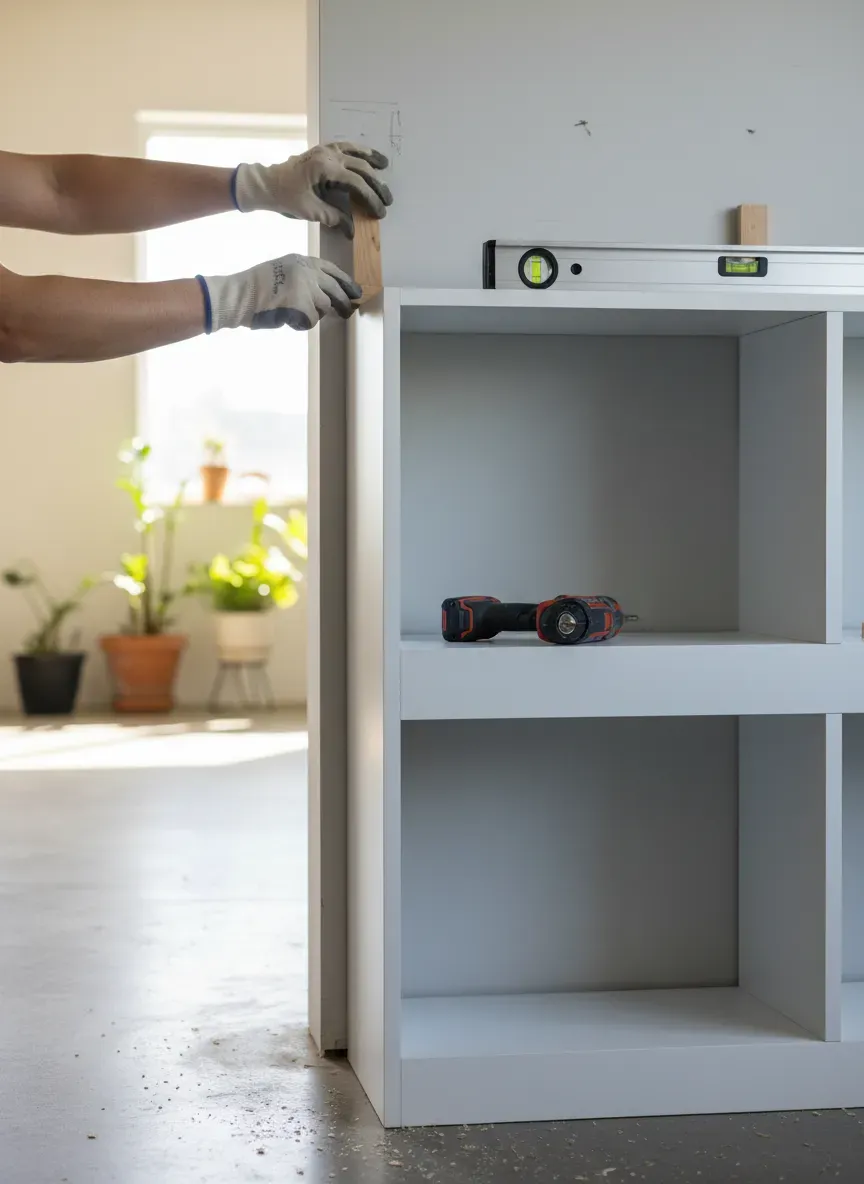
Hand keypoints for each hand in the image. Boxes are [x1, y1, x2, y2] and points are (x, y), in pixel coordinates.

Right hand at [197, 254, 361, 333]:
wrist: (240, 295)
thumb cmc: (256, 287)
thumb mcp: (282, 270)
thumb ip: (302, 276)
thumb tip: (324, 293)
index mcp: (302, 260)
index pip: (331, 269)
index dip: (344, 281)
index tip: (354, 290)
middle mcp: (307, 271)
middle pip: (335, 289)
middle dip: (343, 302)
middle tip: (348, 311)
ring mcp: (307, 288)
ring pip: (324, 306)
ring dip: (315, 314)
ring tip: (299, 315)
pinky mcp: (304, 305)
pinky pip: (311, 320)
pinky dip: (301, 324)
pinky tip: (287, 319)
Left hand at [232, 142, 392, 236]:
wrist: (265, 184)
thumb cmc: (285, 198)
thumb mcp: (310, 211)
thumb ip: (333, 218)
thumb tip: (352, 229)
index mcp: (325, 168)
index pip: (356, 182)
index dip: (371, 198)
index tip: (380, 212)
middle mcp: (327, 155)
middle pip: (360, 168)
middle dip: (376, 184)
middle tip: (387, 199)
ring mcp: (324, 150)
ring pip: (354, 152)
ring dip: (371, 159)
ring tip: (385, 164)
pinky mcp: (320, 151)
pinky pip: (344, 147)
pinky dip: (357, 151)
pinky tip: (365, 155)